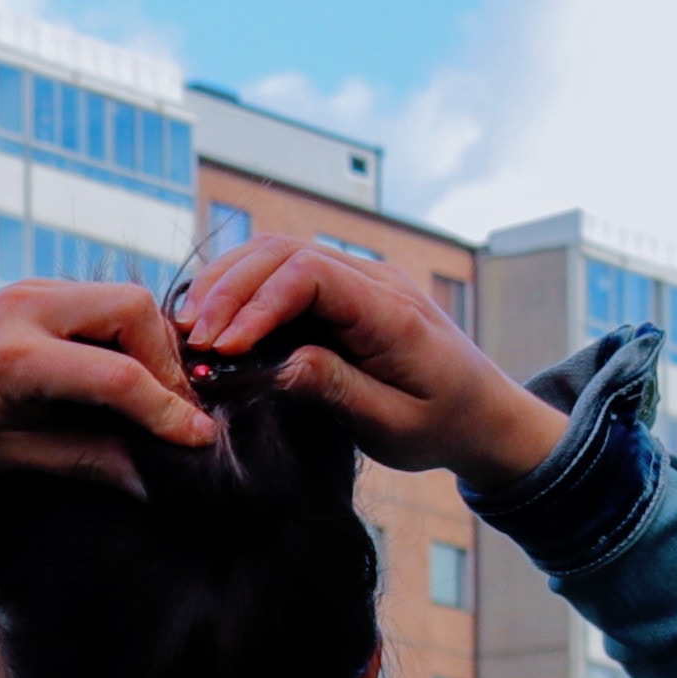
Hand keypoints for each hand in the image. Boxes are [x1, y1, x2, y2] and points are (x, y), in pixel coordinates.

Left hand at [0, 280, 212, 491]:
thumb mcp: (10, 456)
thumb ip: (85, 461)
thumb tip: (154, 481)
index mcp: (13, 357)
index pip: (116, 375)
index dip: (166, 410)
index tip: (199, 439)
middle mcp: (24, 308)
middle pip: (133, 309)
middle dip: (167, 360)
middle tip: (174, 412)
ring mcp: (28, 288)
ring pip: (122, 298)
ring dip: (149, 344)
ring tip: (152, 397)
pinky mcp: (32, 286)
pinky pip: (97, 300)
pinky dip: (123, 333)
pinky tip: (122, 374)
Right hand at [175, 234, 567, 485]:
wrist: (486, 414)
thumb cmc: (444, 425)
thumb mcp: (393, 425)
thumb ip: (338, 389)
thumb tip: (278, 365)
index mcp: (392, 312)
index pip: (311, 275)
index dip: (257, 303)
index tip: (223, 347)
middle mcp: (375, 281)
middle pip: (284, 252)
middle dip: (228, 290)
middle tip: (189, 340)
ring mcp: (360, 279)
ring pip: (278, 253)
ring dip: (228, 284)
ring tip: (190, 328)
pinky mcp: (346, 291)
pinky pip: (286, 272)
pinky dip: (243, 290)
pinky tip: (216, 322)